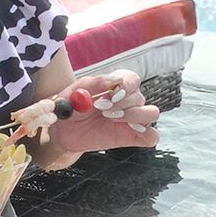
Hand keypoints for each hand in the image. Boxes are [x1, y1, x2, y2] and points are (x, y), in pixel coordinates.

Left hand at [37, 69, 159, 155]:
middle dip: (121, 103)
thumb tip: (115, 81)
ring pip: (151, 113)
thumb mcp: (76, 91)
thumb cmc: (70, 105)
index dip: (126, 86)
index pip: (133, 79)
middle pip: (140, 97)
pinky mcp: (132, 137)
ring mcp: (133, 119)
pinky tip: (128, 132)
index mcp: (117, 84)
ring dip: (133, 115)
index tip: (111, 95)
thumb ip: (95, 83)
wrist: (63, 129)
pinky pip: (152, 137)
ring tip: (110, 119)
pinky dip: (147, 135)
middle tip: (101, 110)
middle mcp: (129, 100)